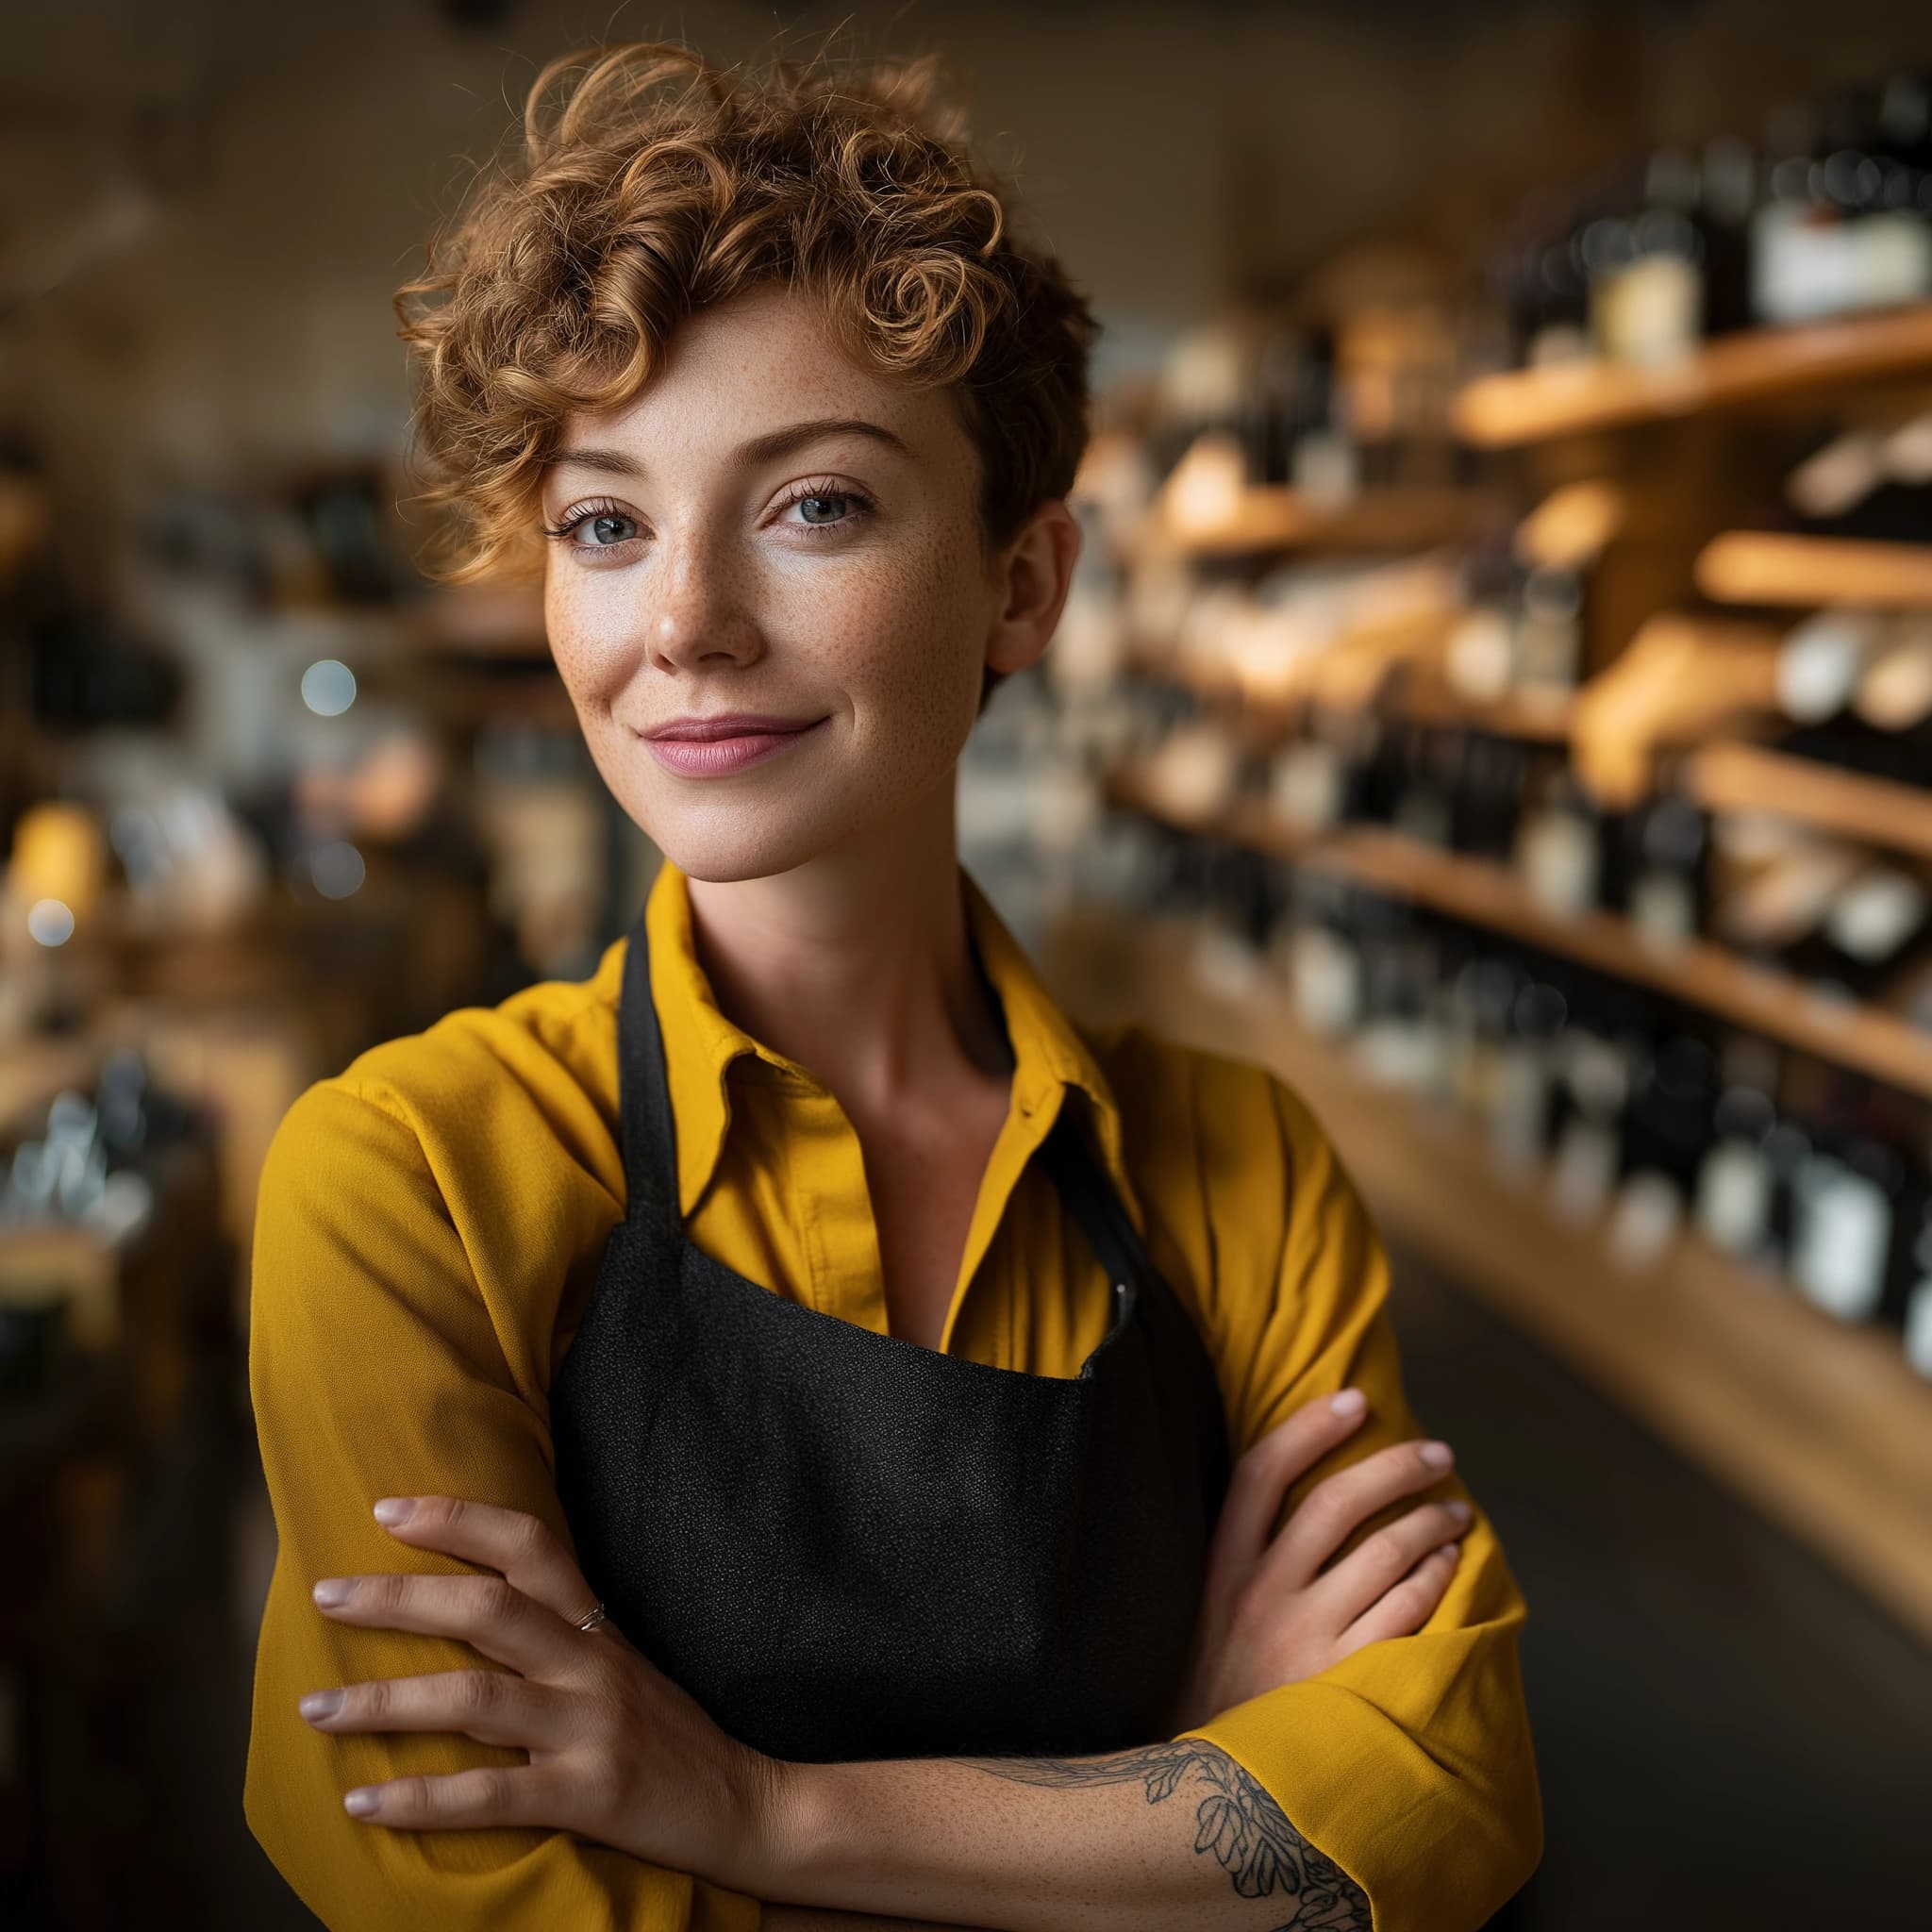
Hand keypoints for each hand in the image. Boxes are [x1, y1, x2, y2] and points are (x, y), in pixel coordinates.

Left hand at [300, 1495, 780, 1885]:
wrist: (746, 1804)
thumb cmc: (670, 1735)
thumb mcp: (621, 1665)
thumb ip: (559, 1636)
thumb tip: (470, 1606)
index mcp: (596, 1627)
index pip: (528, 1545)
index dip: (458, 1519)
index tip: (387, 1508)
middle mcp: (590, 1664)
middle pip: (488, 1608)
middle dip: (399, 1596)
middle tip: (326, 1593)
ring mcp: (588, 1728)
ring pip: (474, 1697)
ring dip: (385, 1700)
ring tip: (315, 1708)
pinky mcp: (587, 1795)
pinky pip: (489, 1795)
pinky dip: (419, 1798)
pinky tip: (363, 1802)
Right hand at [1165, 1390, 1469, 1732]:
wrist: (1211, 1794)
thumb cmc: (1217, 1693)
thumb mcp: (1207, 1617)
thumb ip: (1247, 1563)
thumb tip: (1303, 1497)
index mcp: (1221, 1570)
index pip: (1259, 1474)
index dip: (1308, 1428)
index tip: (1353, 1399)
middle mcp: (1260, 1596)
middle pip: (1336, 1502)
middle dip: (1395, 1466)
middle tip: (1436, 1452)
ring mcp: (1304, 1640)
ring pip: (1384, 1553)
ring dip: (1431, 1522)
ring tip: (1454, 1512)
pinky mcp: (1344, 1683)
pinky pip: (1407, 1613)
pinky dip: (1436, 1580)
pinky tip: (1450, 1568)